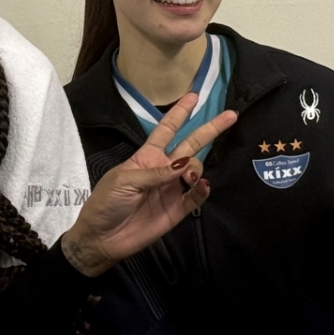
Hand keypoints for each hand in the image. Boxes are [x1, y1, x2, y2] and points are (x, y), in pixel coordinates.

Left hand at [60, 94, 237, 276]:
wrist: (102, 238)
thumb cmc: (106, 202)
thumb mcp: (124, 180)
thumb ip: (155, 172)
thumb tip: (184, 164)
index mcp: (147, 156)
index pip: (167, 129)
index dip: (180, 113)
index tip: (194, 96)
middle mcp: (163, 169)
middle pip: (191, 144)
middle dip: (210, 129)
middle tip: (231, 115)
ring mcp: (172, 189)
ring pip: (196, 168)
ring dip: (197, 167)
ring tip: (189, 177)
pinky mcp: (178, 210)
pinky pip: (197, 196)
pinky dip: (203, 190)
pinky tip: (202, 185)